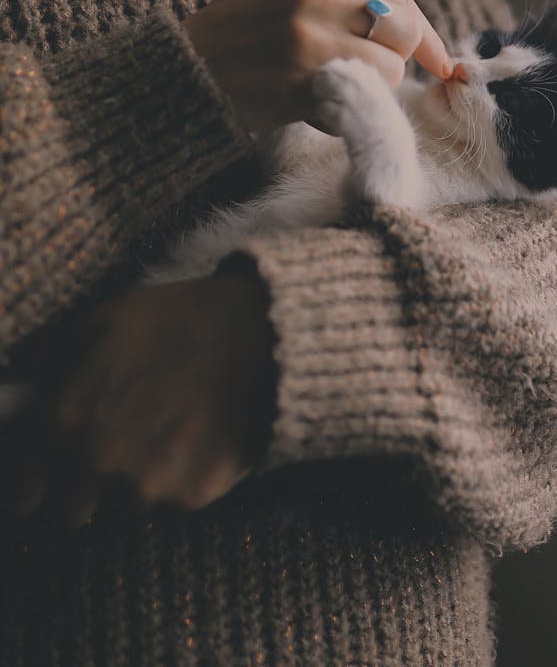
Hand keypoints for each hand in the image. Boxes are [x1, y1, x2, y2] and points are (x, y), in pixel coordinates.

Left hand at [1, 268, 274, 524]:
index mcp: (65, 421)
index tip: (56, 478)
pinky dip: (184, 480)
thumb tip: (13, 382)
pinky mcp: (193, 496)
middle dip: (91, 488)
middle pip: (74, 513)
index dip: (42, 484)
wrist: (256, 330)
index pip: (28, 494)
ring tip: (170, 434)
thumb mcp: (98, 321)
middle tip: (124, 448)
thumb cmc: (174, 319)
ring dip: (141, 484)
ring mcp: (147, 485)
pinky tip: (200, 438)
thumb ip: (47, 360)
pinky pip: (175, 502)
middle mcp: (98, 462)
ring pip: (129, 508)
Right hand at [183, 0, 452, 130]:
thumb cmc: (230, 24)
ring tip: (331, 88)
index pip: (399, 0)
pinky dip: (345, 111)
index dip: (427, 36)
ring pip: (385, 71)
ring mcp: (305, 41)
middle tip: (367, 73)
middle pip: (400, 33)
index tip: (442, 62)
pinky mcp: (297, 84)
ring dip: (369, 90)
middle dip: (394, 60)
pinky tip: (317, 108)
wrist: (180, 69)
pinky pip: (356, 101)